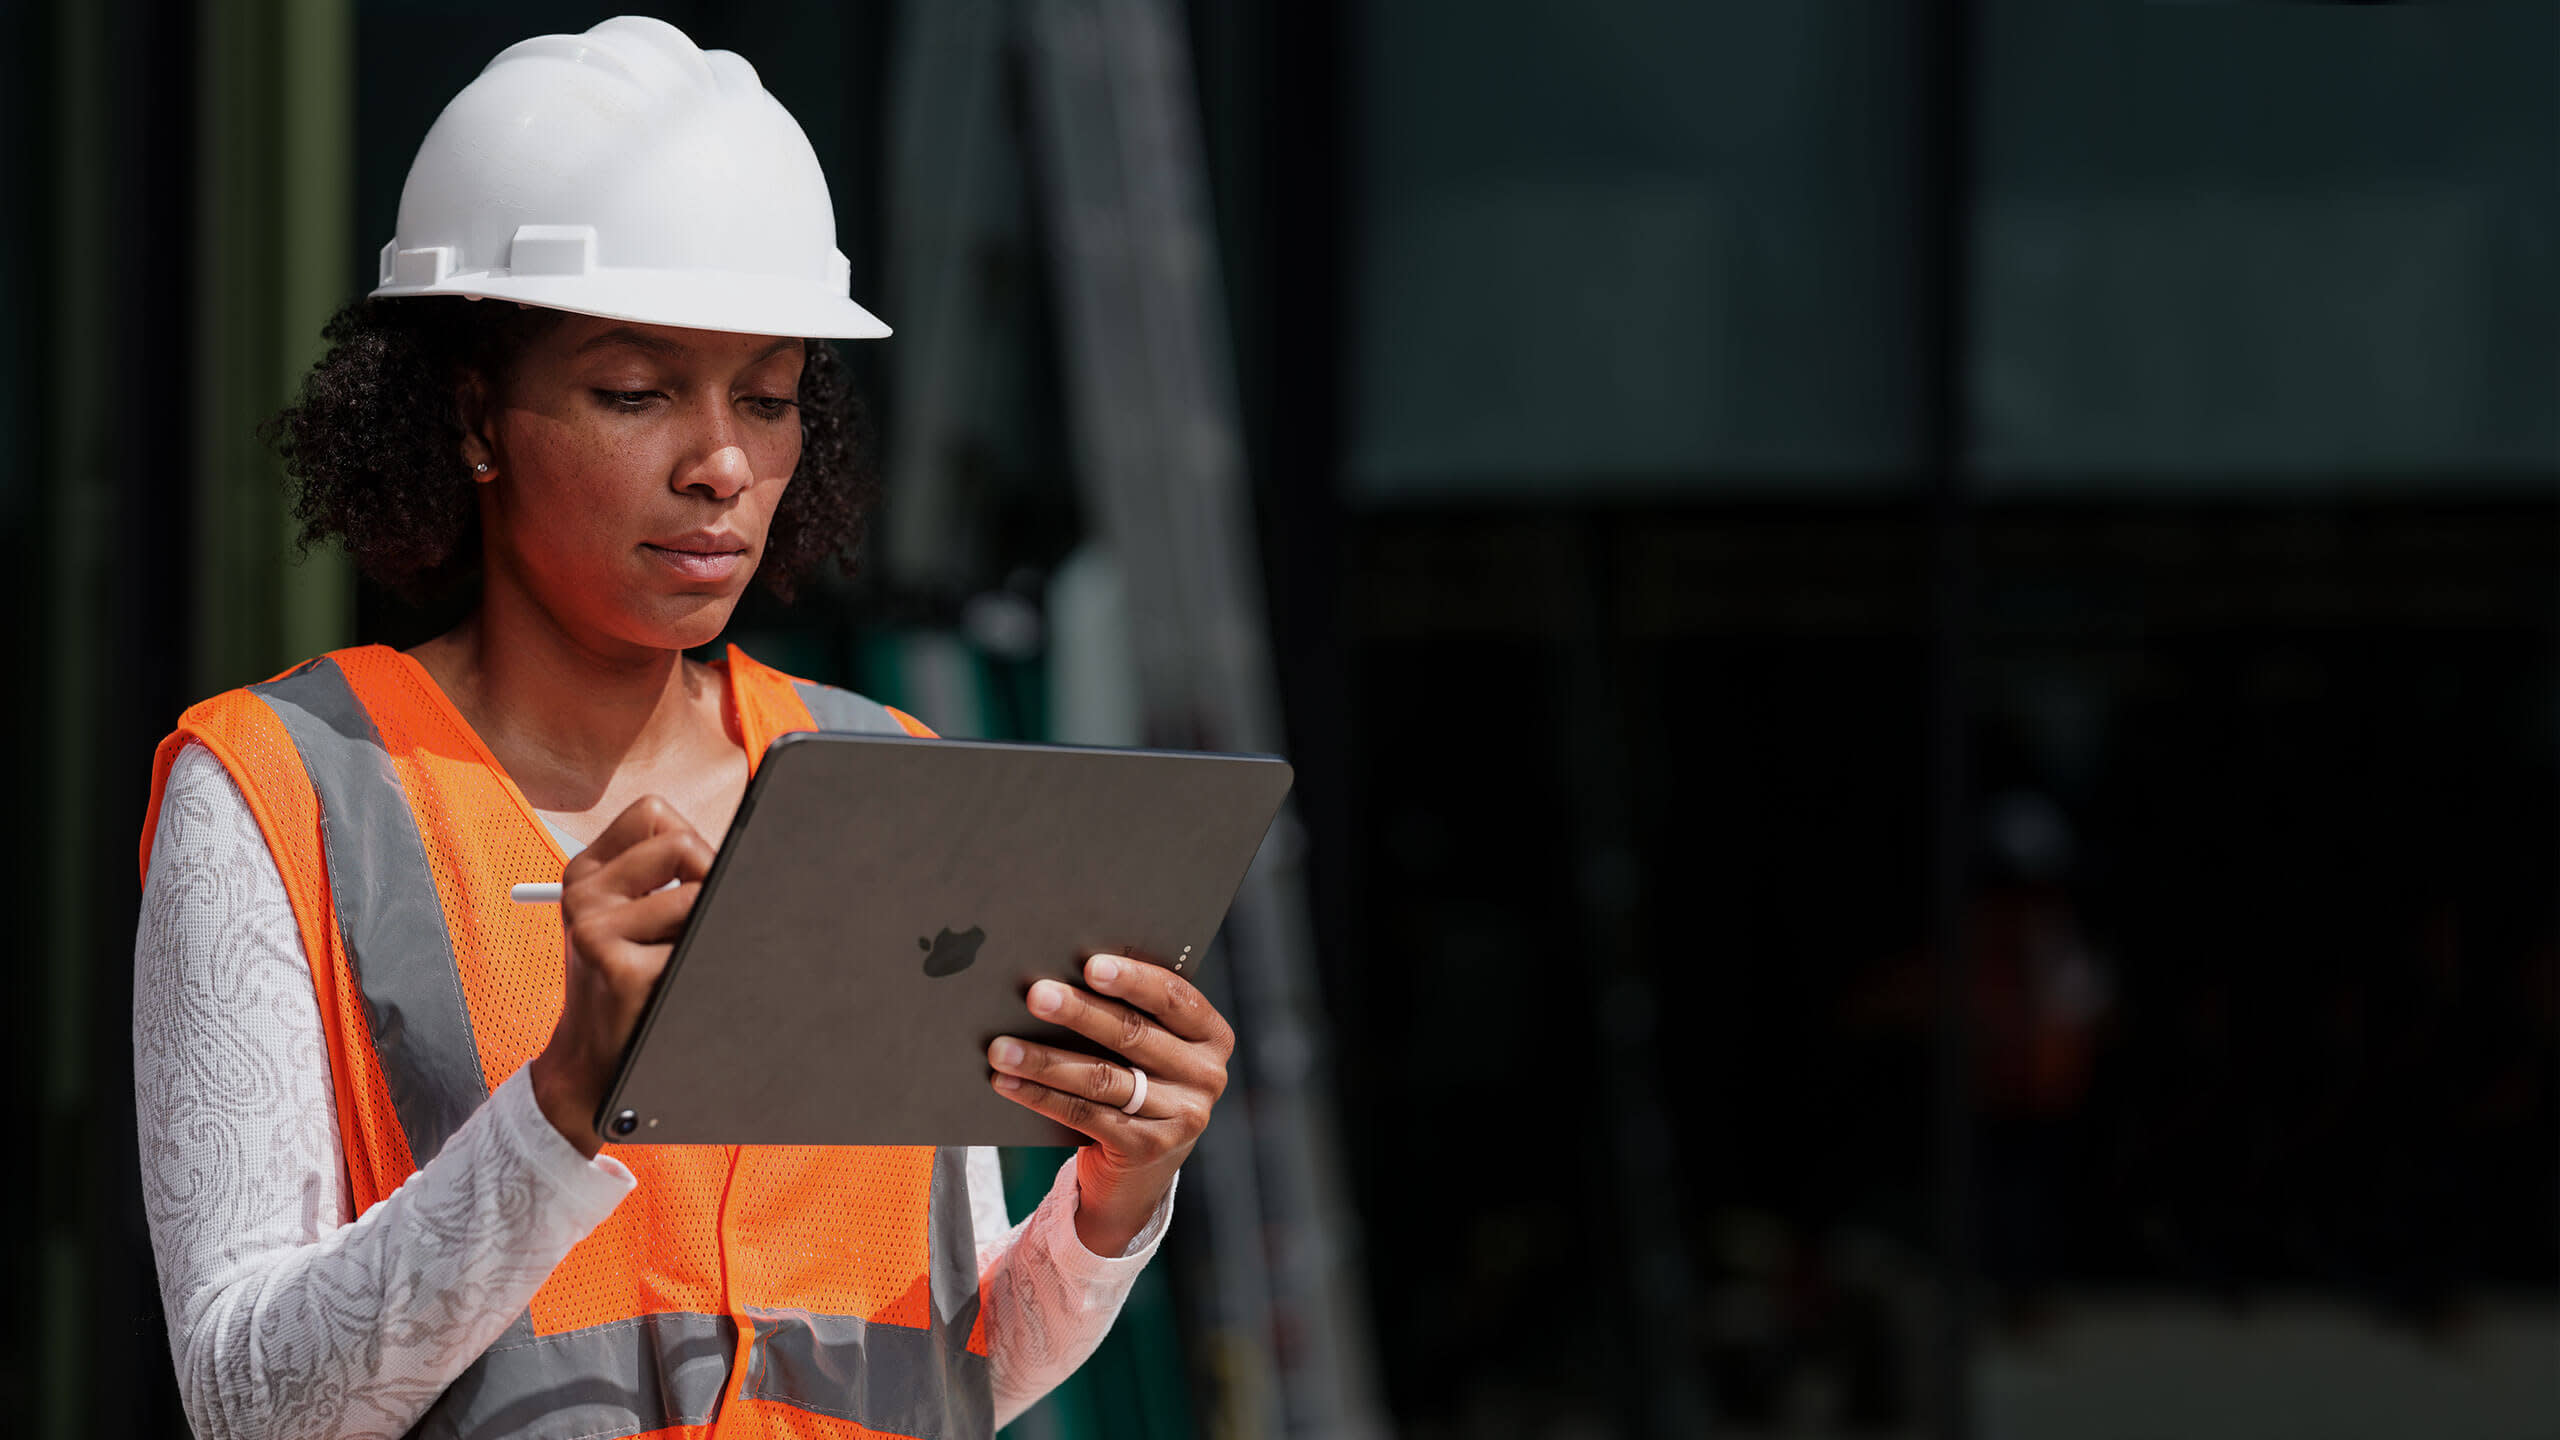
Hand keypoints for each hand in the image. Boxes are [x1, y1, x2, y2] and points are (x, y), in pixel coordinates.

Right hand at [528, 796, 713, 1156]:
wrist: (598, 1060)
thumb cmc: (631, 979)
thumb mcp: (633, 916)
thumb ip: (670, 873)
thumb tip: (746, 847)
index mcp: (586, 872)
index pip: (652, 813)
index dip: (688, 842)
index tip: (689, 879)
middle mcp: (583, 894)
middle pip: (682, 844)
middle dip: (708, 879)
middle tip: (693, 926)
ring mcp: (595, 930)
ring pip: (697, 895)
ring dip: (707, 929)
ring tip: (679, 960)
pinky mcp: (621, 970)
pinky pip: (698, 945)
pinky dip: (706, 964)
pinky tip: (674, 986)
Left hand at [987, 954, 1234, 1256]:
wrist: (1142, 1171)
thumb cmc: (1138, 1082)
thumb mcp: (1149, 1048)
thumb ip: (1128, 1012)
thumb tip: (1057, 976)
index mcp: (1211, 1035)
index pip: (1174, 997)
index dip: (1133, 979)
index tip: (1091, 964)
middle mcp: (1206, 1076)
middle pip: (1134, 1035)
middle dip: (1079, 1012)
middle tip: (1035, 995)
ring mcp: (1182, 1117)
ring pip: (1104, 1079)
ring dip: (1046, 1060)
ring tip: (1001, 1047)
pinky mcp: (1147, 1149)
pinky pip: (1086, 1116)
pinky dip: (1041, 1097)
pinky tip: (1008, 1083)